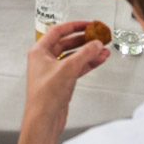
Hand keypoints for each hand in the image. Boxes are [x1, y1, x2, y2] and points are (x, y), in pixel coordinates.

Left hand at [23, 20, 109, 134]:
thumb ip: (84, 54)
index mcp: (39, 51)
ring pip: (74, 56)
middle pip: (67, 43)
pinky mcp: (61, 82)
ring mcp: (53, 71)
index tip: (88, 24)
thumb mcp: (68, 69)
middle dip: (84, 41)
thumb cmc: (45, 96)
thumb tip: (96, 43)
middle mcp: (44, 59)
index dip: (74, 26)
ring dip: (89, 53)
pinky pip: (76, 68)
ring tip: (104, 50)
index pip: (58, 31)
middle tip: (98, 37)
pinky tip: (99, 60)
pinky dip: (88, 64)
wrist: (44, 119)